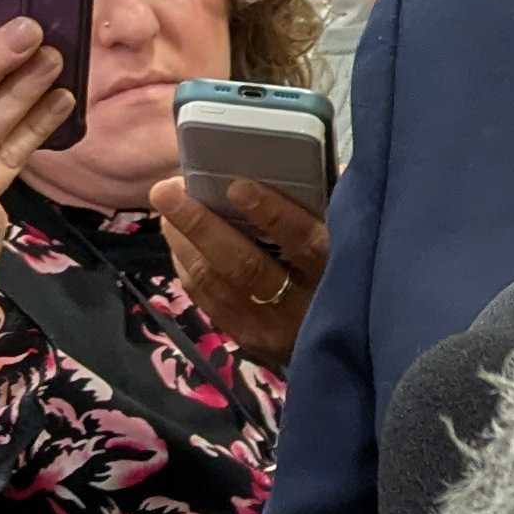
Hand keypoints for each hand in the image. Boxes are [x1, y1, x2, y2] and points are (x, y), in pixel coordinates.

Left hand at [149, 173, 328, 370]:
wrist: (346, 348)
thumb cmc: (343, 271)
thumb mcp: (345, 239)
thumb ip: (326, 209)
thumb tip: (294, 166)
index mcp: (335, 272)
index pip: (304, 243)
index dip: (272, 214)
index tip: (237, 186)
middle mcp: (302, 307)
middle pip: (245, 266)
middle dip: (201, 225)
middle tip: (168, 190)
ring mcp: (271, 330)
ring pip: (218, 284)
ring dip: (184, 243)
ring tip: (167, 209)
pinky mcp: (248, 341)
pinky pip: (208, 302)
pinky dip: (187, 268)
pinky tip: (177, 242)